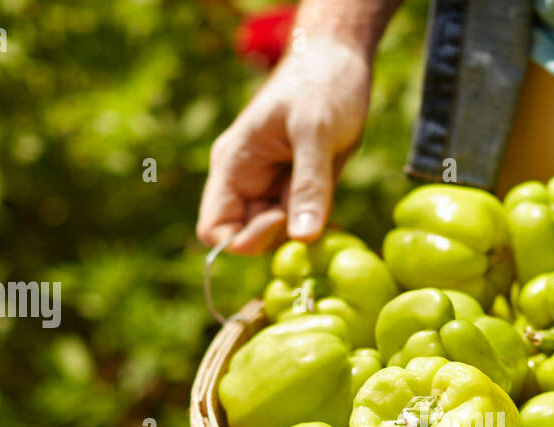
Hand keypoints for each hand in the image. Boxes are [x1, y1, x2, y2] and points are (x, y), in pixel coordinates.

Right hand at [196, 35, 371, 254]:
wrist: (340, 59)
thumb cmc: (322, 84)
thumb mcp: (316, 132)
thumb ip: (309, 185)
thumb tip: (302, 238)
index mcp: (233, 164)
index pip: (214, 229)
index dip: (244, 239)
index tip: (282, 218)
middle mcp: (245, 181)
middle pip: (248, 238)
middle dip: (280, 236)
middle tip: (314, 210)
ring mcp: (270, 187)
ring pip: (278, 235)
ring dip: (302, 232)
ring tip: (327, 200)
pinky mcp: (295, 189)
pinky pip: (299, 224)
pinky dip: (314, 227)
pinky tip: (334, 216)